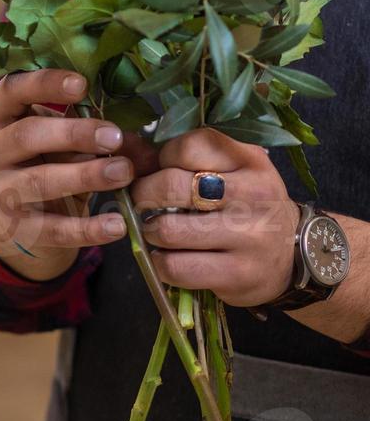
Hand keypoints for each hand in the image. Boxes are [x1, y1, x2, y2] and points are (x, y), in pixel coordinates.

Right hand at [0, 71, 157, 280]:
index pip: (12, 90)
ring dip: (85, 175)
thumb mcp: (61, 138)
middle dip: (74, 133)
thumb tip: (140, 140)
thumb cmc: (47, 160)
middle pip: (27, 135)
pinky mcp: (17, 228)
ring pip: (39, 181)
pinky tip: (117, 225)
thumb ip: (91, 130)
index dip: (45, 84)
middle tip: (114, 137)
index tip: (83, 85)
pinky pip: (54, 228)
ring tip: (124, 172)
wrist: (22, 218)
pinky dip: (88, 228)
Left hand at [131, 129, 299, 306]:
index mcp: (250, 158)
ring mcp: (249, 236)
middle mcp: (255, 193)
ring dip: (151, 232)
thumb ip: (189, 157)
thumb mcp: (232, 169)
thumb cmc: (246, 205)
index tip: (161, 172)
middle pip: (171, 186)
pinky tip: (169, 257)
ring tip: (158, 231)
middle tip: (143, 203)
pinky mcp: (238, 273)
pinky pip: (176, 267)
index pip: (186, 146)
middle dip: (143, 195)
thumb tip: (131, 154)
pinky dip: (160, 263)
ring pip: (169, 230)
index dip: (161, 160)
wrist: (290, 254)